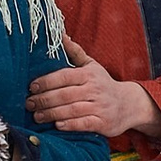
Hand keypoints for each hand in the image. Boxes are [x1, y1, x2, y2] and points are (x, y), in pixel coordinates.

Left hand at [24, 38, 160, 141]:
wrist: (131, 105)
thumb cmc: (104, 84)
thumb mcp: (92, 66)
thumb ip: (74, 52)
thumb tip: (60, 35)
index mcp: (89, 75)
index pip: (64, 76)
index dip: (45, 82)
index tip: (31, 87)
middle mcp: (96, 90)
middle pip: (64, 95)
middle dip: (43, 100)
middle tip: (29, 104)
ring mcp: (101, 107)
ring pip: (71, 110)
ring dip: (51, 114)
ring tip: (37, 116)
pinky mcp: (104, 123)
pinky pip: (84, 124)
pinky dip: (69, 125)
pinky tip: (57, 125)